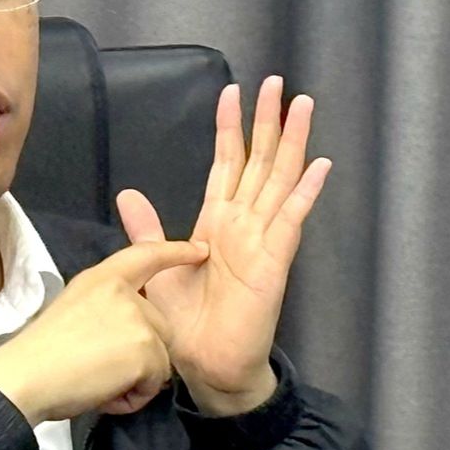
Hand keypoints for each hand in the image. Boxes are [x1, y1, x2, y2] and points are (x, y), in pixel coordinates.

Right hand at [0, 239, 208, 423]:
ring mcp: (137, 318)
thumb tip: (125, 336)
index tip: (198, 250)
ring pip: (161, 358)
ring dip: (136, 379)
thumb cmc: (38, 355)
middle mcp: (123, 291)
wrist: (24, 378)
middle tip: (99, 371)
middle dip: (140, 355)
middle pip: (160, 325)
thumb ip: (105, 310)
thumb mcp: (73, 311)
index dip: (175, 251)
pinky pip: (156, 383)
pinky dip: (134, 397)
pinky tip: (104, 394)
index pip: (145, 255)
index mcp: (101, 278)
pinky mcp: (146, 349)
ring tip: (98, 384)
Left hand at [117, 75, 330, 416]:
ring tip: (303, 106)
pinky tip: (319, 165)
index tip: (231, 92)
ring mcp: (263, 240)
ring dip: (293, 142)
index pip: (227, 163)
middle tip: (275, 83)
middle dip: (267, 121)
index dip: (229, 128)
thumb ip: (148, 230)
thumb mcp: (156, 267)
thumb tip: (129, 194)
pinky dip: (306, 192)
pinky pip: (292, 220)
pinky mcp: (275, 261)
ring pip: (281, 180)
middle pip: (260, 161)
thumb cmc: (184, 324)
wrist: (205, 366)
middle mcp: (244, 224)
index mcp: (217, 222)